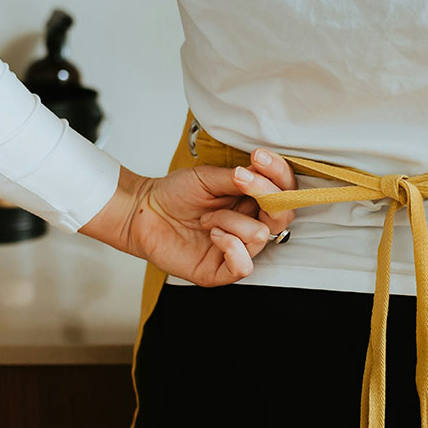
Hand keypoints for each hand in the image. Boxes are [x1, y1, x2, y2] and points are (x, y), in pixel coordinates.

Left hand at [81, 148, 298, 285]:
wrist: (144, 211)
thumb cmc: (174, 194)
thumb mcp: (208, 177)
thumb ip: (238, 179)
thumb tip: (259, 175)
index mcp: (252, 202)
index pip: (284, 191)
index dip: (278, 174)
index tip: (258, 157)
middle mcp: (250, 225)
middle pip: (283, 215)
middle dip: (264, 193)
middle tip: (240, 179)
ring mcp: (237, 249)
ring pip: (261, 236)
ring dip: (231, 220)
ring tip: (207, 217)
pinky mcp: (220, 271)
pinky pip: (243, 266)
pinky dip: (230, 247)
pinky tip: (213, 235)